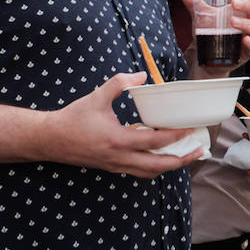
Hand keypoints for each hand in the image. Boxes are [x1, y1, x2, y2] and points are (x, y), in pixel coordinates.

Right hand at [44, 72, 203, 177]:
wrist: (50, 139)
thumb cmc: (74, 118)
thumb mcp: (97, 96)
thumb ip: (119, 83)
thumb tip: (142, 76)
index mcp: (118, 140)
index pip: (155, 142)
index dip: (175, 136)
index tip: (190, 128)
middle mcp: (119, 157)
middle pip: (158, 166)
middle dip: (182, 159)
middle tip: (199, 150)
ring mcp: (116, 165)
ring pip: (149, 173)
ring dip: (170, 166)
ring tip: (186, 155)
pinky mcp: (112, 167)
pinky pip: (139, 172)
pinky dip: (155, 166)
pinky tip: (162, 155)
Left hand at [180, 0, 249, 78]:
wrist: (207, 58)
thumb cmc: (211, 32)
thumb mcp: (203, 16)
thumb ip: (195, 3)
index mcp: (244, 10)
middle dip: (248, 5)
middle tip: (233, 3)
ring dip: (247, 23)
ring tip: (232, 21)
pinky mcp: (249, 52)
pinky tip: (244, 40)